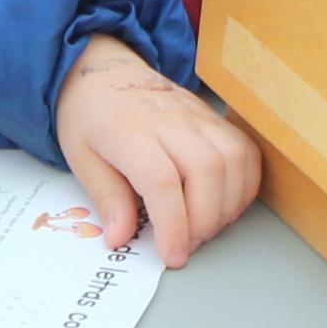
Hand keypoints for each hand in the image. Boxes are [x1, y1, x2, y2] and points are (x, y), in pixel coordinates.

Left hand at [53, 36, 262, 268]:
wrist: (107, 72)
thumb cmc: (90, 117)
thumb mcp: (81, 158)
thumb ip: (106, 198)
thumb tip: (120, 239)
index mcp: (128, 130)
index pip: (162, 180)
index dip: (173, 224)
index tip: (172, 256)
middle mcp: (169, 120)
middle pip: (207, 170)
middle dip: (204, 220)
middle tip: (186, 244)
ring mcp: (198, 115)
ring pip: (233, 159)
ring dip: (227, 205)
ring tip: (205, 228)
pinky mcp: (214, 117)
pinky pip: (245, 149)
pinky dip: (245, 183)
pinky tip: (225, 204)